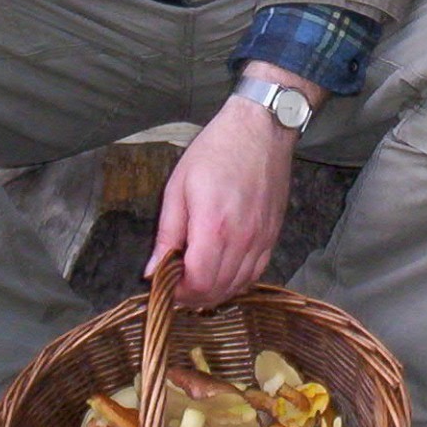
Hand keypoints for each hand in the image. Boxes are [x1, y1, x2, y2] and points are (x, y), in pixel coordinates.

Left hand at [149, 65, 321, 307]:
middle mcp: (242, 239)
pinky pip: (255, 273)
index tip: (164, 284)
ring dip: (214, 292)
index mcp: (214, 227)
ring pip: (238, 286)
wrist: (261, 130)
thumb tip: (153, 270)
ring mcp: (261, 240)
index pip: (197, 283)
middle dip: (192, 296)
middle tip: (175, 285)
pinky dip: (236, 282)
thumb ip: (167, 234)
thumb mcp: (178, 187)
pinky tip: (221, 273)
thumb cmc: (216, 151)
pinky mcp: (273, 236)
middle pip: (217, 291)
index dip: (178, 293)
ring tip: (195, 280)